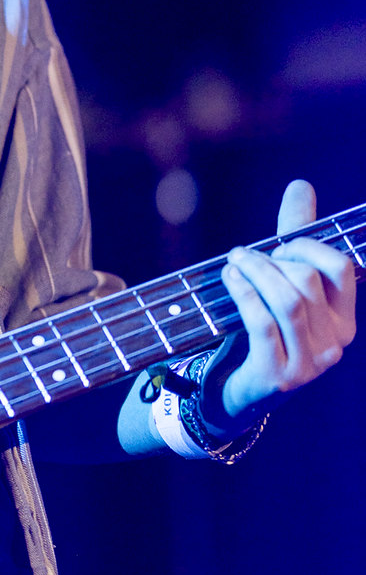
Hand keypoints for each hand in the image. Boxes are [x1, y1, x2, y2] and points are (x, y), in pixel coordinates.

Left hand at [220, 180, 355, 417]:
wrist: (243, 390)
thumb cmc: (268, 328)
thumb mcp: (285, 282)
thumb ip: (296, 236)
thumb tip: (300, 185)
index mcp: (345, 321)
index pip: (341, 268)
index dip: (308, 246)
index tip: (280, 244)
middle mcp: (335, 343)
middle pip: (307, 280)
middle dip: (270, 260)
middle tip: (243, 255)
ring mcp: (309, 363)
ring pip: (287, 299)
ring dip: (254, 272)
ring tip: (233, 262)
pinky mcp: (278, 375)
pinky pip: (262, 321)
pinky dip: (243, 292)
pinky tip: (228, 280)